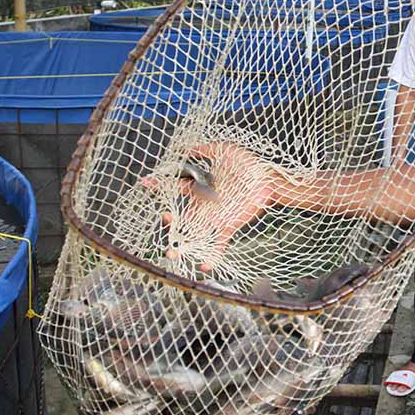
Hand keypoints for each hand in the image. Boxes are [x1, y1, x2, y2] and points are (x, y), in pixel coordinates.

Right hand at [141, 142, 275, 271]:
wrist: (268, 178)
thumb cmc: (248, 164)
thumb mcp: (226, 151)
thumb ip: (207, 149)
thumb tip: (189, 148)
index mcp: (201, 188)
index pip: (177, 187)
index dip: (160, 185)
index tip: (146, 182)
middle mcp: (205, 204)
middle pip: (183, 216)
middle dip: (170, 221)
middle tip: (165, 219)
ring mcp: (216, 217)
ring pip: (195, 233)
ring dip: (184, 246)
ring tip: (172, 254)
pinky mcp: (228, 226)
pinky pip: (219, 243)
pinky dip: (213, 256)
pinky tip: (205, 266)